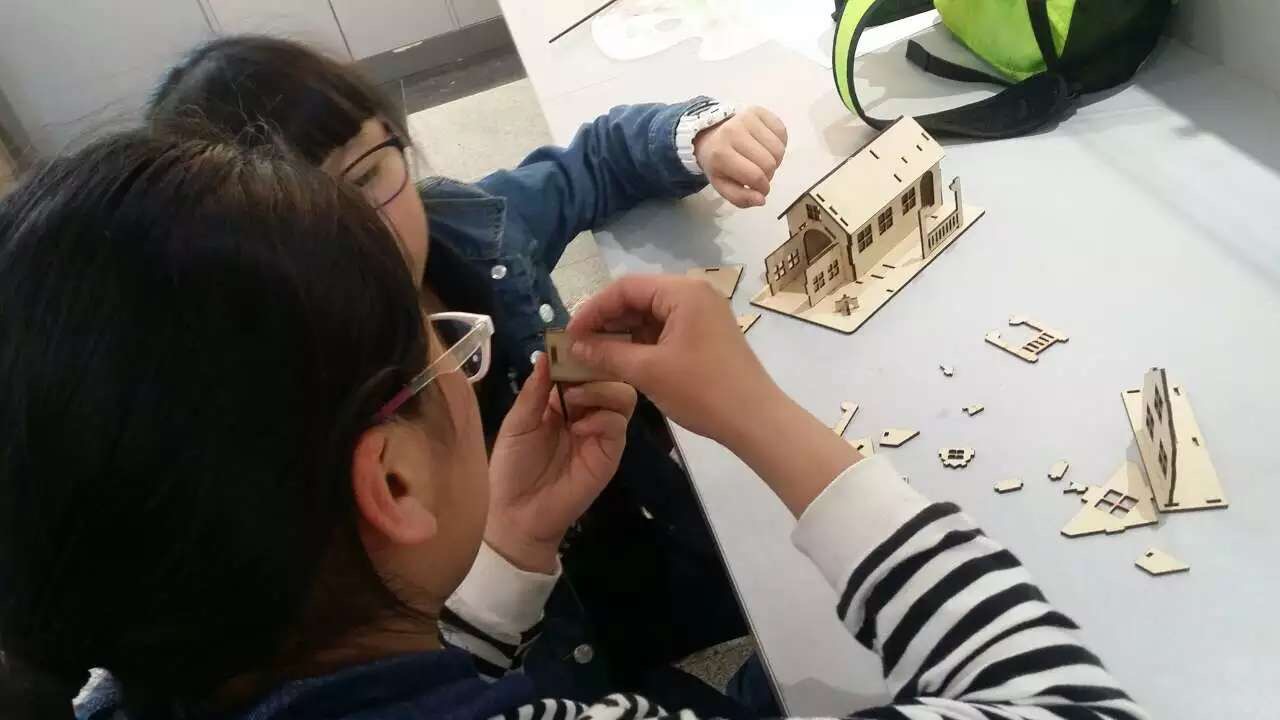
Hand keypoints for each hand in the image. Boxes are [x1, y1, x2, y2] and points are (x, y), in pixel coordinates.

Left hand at [485, 354, 636, 572]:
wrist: (516, 514)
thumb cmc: (511, 467)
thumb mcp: (518, 423)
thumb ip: (535, 391)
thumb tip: (544, 355)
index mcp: (561, 401)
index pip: (581, 367)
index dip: (578, 353)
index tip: (570, 340)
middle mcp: (586, 412)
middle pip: (609, 376)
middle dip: (595, 367)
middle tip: (574, 373)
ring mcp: (601, 432)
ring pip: (622, 395)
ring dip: (600, 389)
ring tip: (574, 400)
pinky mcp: (610, 453)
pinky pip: (618, 425)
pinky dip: (603, 418)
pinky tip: (580, 427)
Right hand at [566, 275, 782, 446]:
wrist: (754, 419)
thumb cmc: (702, 390)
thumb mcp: (648, 371)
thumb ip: (607, 354)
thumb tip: (574, 346)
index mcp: (683, 291)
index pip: (625, 288)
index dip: (592, 310)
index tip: (569, 335)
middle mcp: (694, 294)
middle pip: (638, 298)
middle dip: (606, 321)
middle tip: (577, 346)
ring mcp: (702, 313)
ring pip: (650, 315)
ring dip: (621, 334)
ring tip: (593, 355)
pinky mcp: (705, 334)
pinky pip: (665, 329)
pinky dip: (641, 343)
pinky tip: (621, 360)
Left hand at [694, 106, 787, 208]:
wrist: (711, 135)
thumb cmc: (719, 164)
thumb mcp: (723, 185)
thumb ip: (740, 198)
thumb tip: (762, 200)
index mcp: (721, 154)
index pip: (755, 176)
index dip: (763, 188)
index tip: (761, 189)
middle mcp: (734, 132)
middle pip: (769, 162)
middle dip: (769, 174)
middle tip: (761, 174)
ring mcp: (747, 118)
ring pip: (779, 148)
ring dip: (776, 160)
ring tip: (763, 160)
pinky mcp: (758, 111)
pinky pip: (782, 131)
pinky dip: (780, 143)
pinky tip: (767, 146)